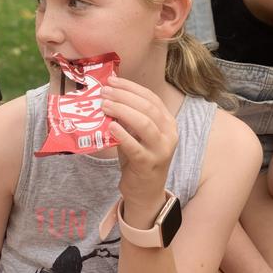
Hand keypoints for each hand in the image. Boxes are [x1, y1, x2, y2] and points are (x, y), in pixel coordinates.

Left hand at [100, 76, 177, 214]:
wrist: (145, 191)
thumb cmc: (138, 158)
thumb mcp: (137, 134)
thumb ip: (129, 116)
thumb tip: (108, 94)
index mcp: (168, 122)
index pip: (151, 97)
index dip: (131, 87)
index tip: (112, 81)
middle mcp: (169, 134)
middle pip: (148, 107)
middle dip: (124, 96)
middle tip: (104, 92)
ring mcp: (161, 150)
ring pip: (144, 123)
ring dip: (122, 111)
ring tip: (104, 105)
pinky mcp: (148, 164)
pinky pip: (135, 147)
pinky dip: (123, 134)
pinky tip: (111, 126)